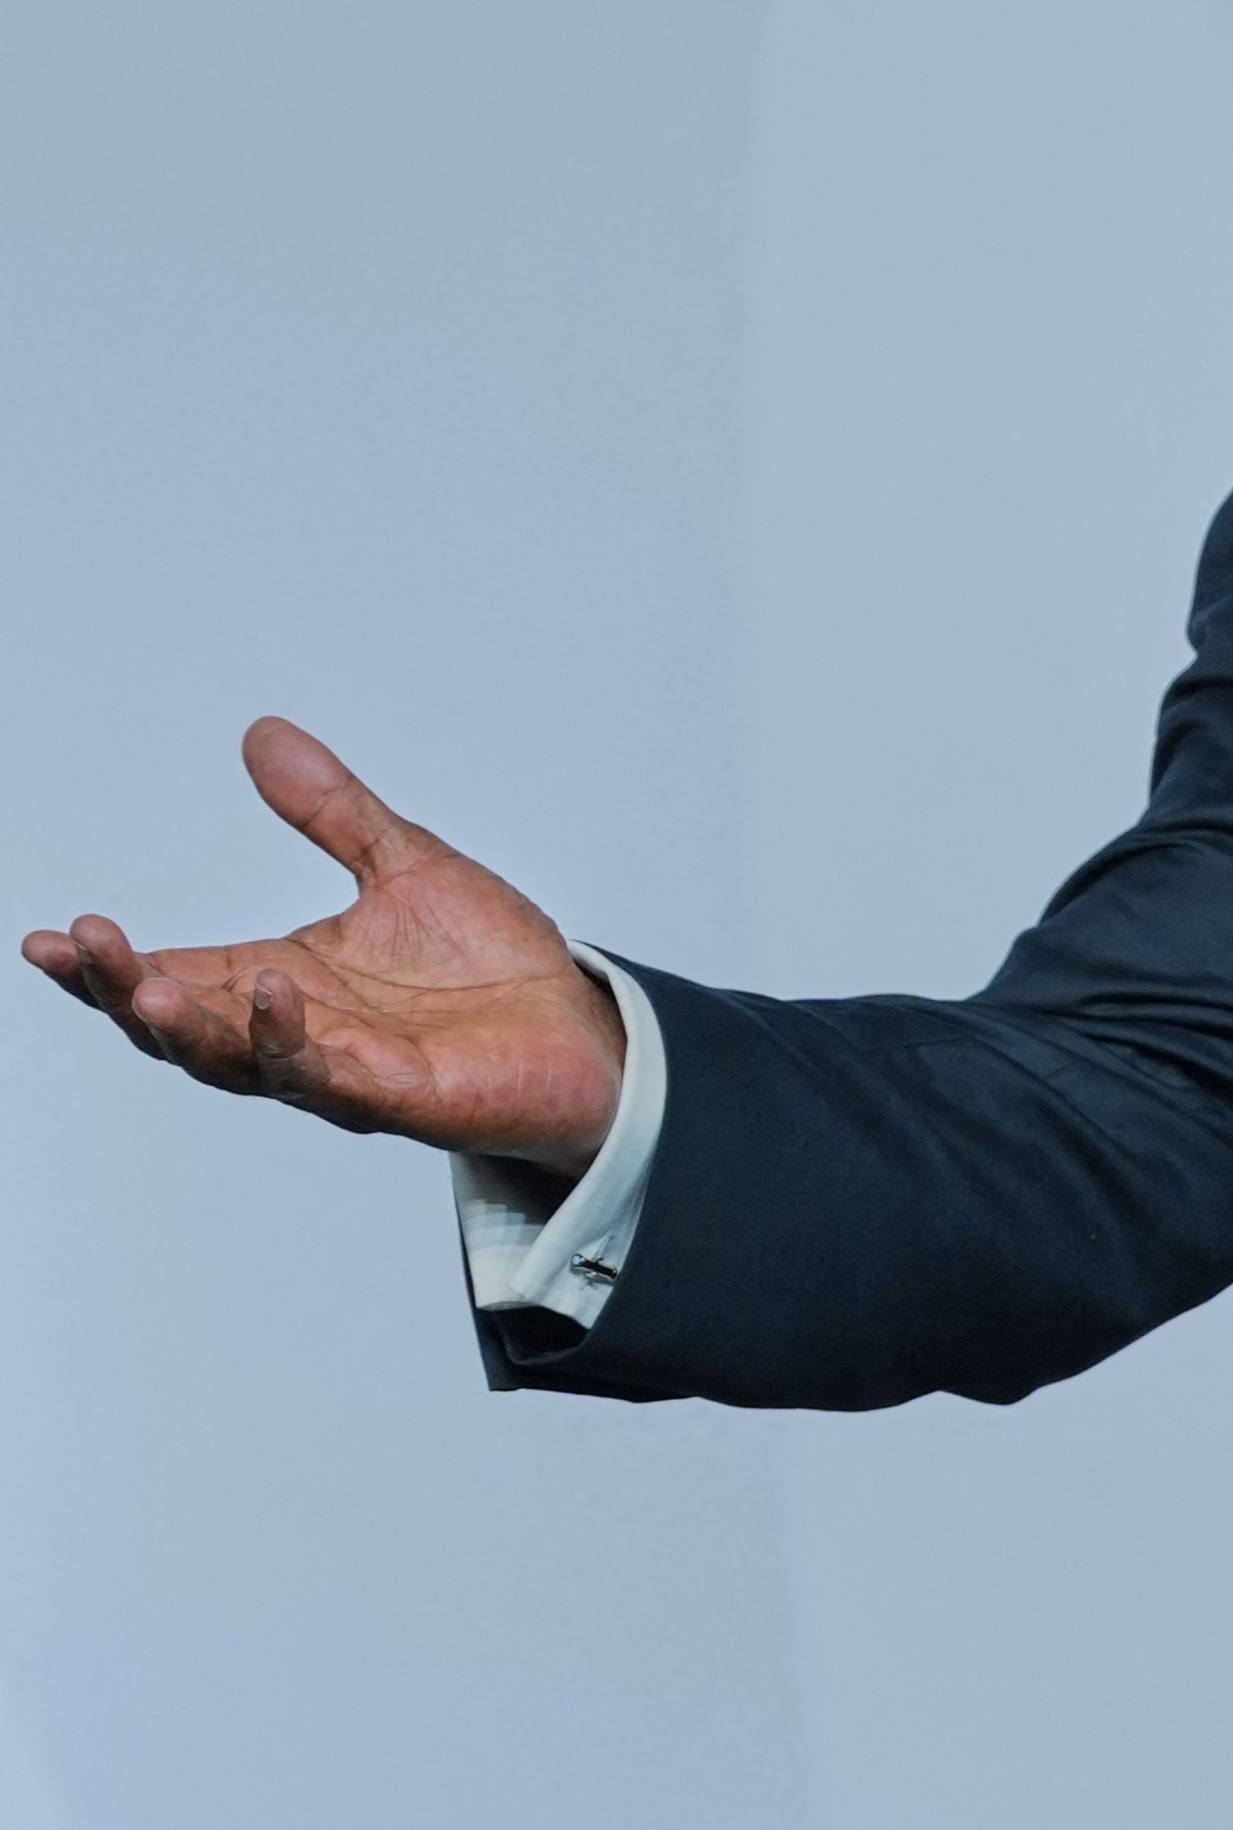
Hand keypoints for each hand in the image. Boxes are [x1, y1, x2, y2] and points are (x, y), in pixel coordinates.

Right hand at [24, 718, 622, 1173]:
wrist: (582, 1027)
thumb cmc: (491, 965)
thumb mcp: (405, 865)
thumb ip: (331, 810)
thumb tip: (262, 733)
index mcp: (284, 980)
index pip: (177, 973)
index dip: (111, 963)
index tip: (45, 937)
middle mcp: (298, 1032)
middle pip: (184, 1023)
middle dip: (126, 990)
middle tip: (80, 947)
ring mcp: (342, 1071)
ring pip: (238, 1059)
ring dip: (189, 1026)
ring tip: (148, 985)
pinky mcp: (398, 1096)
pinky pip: (329, 1076)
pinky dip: (294, 1041)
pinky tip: (276, 991)